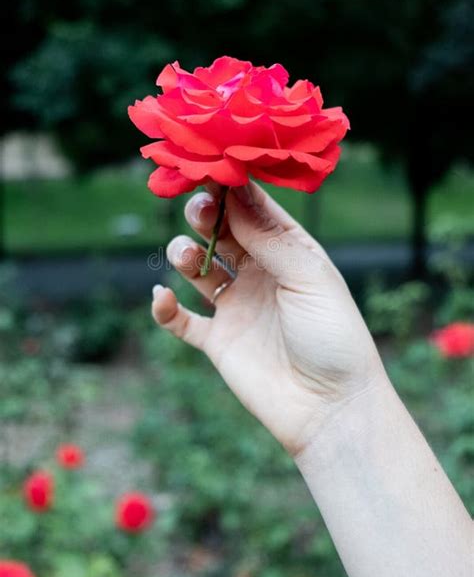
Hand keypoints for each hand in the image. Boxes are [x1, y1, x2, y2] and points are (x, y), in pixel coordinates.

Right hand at [152, 182, 384, 454]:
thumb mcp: (308, 277)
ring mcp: (236, 306)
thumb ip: (269, 237)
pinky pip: (181, 319)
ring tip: (186, 257)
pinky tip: (163, 298)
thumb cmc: (332, 336)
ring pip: (196, 268)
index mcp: (288, 252)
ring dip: (183, 255)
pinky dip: (164, 308)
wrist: (330, 407)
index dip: (230, 189)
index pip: (253, 209)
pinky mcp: (218, 341)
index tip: (208, 169)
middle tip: (197, 210)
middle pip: (220, 232)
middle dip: (204, 216)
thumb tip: (233, 192)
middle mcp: (259, 273)